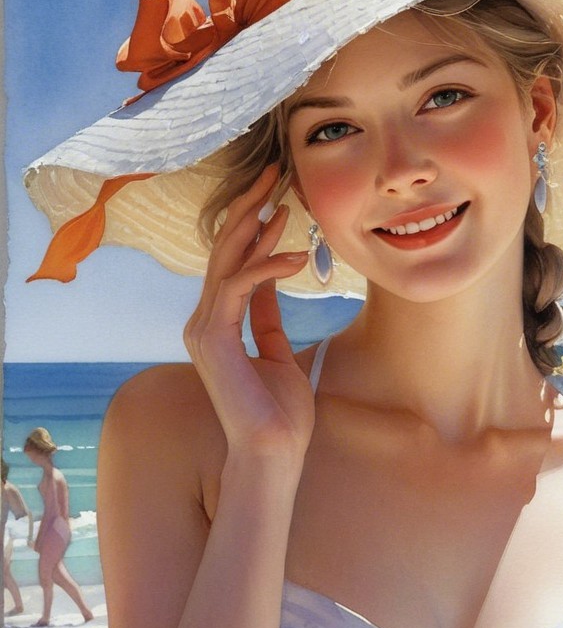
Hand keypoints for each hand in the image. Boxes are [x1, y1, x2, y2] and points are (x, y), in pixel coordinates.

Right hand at [184, 165, 313, 462]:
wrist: (273, 453)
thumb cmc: (281, 415)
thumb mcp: (279, 354)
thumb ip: (268, 319)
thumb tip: (270, 284)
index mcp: (217, 324)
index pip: (230, 262)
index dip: (251, 226)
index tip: (277, 199)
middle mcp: (202, 322)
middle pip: (222, 252)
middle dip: (248, 210)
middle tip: (274, 174)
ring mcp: (203, 330)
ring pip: (224, 262)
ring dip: (255, 230)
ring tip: (284, 206)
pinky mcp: (212, 339)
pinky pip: (236, 287)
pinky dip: (265, 267)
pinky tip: (294, 258)